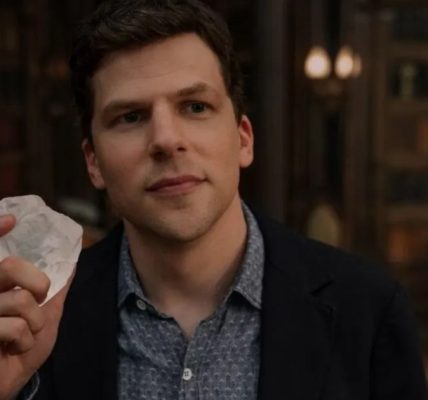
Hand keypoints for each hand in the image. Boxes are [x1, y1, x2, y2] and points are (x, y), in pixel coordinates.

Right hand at [0, 215, 73, 399]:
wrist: (6, 387)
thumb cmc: (20, 353)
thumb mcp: (46, 319)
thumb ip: (56, 291)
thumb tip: (73, 264)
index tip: (13, 219)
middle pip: (10, 266)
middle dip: (36, 283)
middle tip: (37, 300)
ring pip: (19, 301)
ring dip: (33, 325)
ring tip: (21, 338)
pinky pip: (13, 327)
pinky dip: (23, 342)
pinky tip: (10, 351)